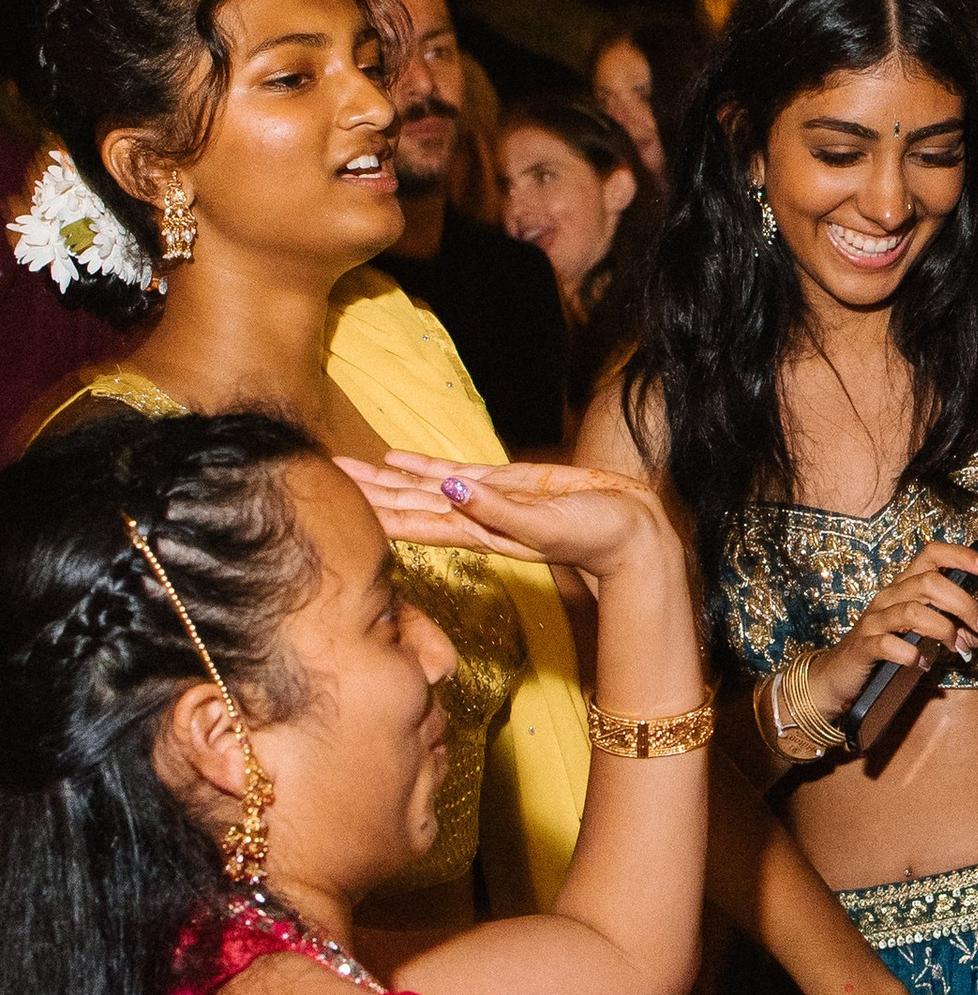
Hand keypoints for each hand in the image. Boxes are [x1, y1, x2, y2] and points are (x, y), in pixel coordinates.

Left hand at [347, 451, 683, 588]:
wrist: (634, 535)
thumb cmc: (598, 536)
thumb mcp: (547, 522)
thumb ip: (499, 509)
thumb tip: (448, 489)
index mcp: (480, 531)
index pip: (414, 522)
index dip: (376, 512)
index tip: (338, 501)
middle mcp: (474, 519)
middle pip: (408, 504)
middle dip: (368, 492)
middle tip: (326, 473)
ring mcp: (488, 502)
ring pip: (424, 488)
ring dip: (386, 479)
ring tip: (348, 466)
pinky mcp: (508, 485)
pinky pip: (454, 474)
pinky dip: (423, 467)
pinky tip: (397, 458)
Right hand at [811, 538, 977, 707]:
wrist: (840, 675)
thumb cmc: (888, 647)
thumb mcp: (925, 634)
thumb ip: (956, 629)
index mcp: (904, 585)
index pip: (932, 554)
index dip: (964, 556)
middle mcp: (889, 595)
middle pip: (929, 582)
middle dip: (964, 604)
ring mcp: (874, 619)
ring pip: (913, 611)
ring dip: (944, 630)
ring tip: (959, 649)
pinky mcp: (864, 645)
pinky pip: (890, 644)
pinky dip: (913, 655)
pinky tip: (923, 665)